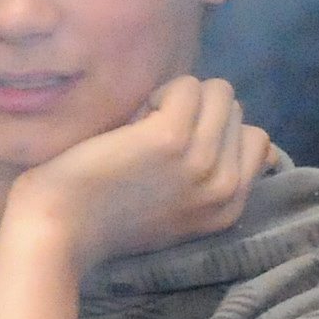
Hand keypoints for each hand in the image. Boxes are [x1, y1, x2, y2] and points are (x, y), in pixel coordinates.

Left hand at [7, 75, 275, 270]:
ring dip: (178, 100)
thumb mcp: (178, 210)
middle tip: (149, 144)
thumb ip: (215, 180)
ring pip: (220, 92)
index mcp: (230, 207)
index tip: (172, 153)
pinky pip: (187, 86)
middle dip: (197, 115)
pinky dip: (160, 93)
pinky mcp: (170, 137)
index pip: (257, 140)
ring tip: (140, 132)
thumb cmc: (102, 219)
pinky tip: (129, 124)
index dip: (214, 133)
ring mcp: (202, 161)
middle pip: (237, 112)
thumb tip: (263, 143)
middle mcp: (225, 186)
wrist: (54, 233)